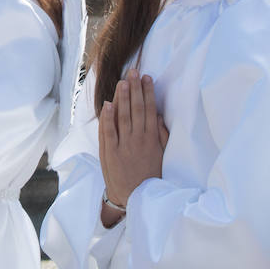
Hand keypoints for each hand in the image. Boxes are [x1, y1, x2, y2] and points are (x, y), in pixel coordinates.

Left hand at [97, 71, 168, 210]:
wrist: (135, 197)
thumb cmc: (150, 175)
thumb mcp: (161, 155)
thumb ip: (161, 135)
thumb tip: (159, 115)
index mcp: (152, 139)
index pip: (150, 110)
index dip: (148, 93)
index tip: (147, 78)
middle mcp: (138, 140)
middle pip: (137, 109)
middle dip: (135, 89)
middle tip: (134, 72)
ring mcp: (123, 146)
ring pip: (123, 117)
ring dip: (122, 98)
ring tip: (123, 82)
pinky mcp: (110, 153)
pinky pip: (108, 132)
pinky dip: (108, 117)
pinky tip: (108, 104)